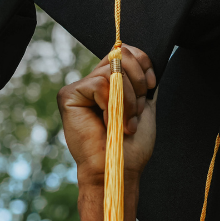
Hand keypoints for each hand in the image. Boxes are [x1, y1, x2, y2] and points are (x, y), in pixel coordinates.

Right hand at [57, 45, 156, 184]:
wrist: (118, 168)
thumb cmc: (130, 146)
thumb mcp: (142, 106)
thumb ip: (140, 82)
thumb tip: (142, 57)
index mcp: (109, 83)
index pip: (124, 52)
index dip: (143, 63)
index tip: (151, 86)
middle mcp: (92, 82)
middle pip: (120, 54)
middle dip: (137, 82)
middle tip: (136, 111)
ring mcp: (79, 88)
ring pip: (113, 71)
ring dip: (128, 100)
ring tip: (125, 123)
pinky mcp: (69, 95)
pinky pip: (99, 84)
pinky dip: (112, 105)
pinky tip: (109, 124)